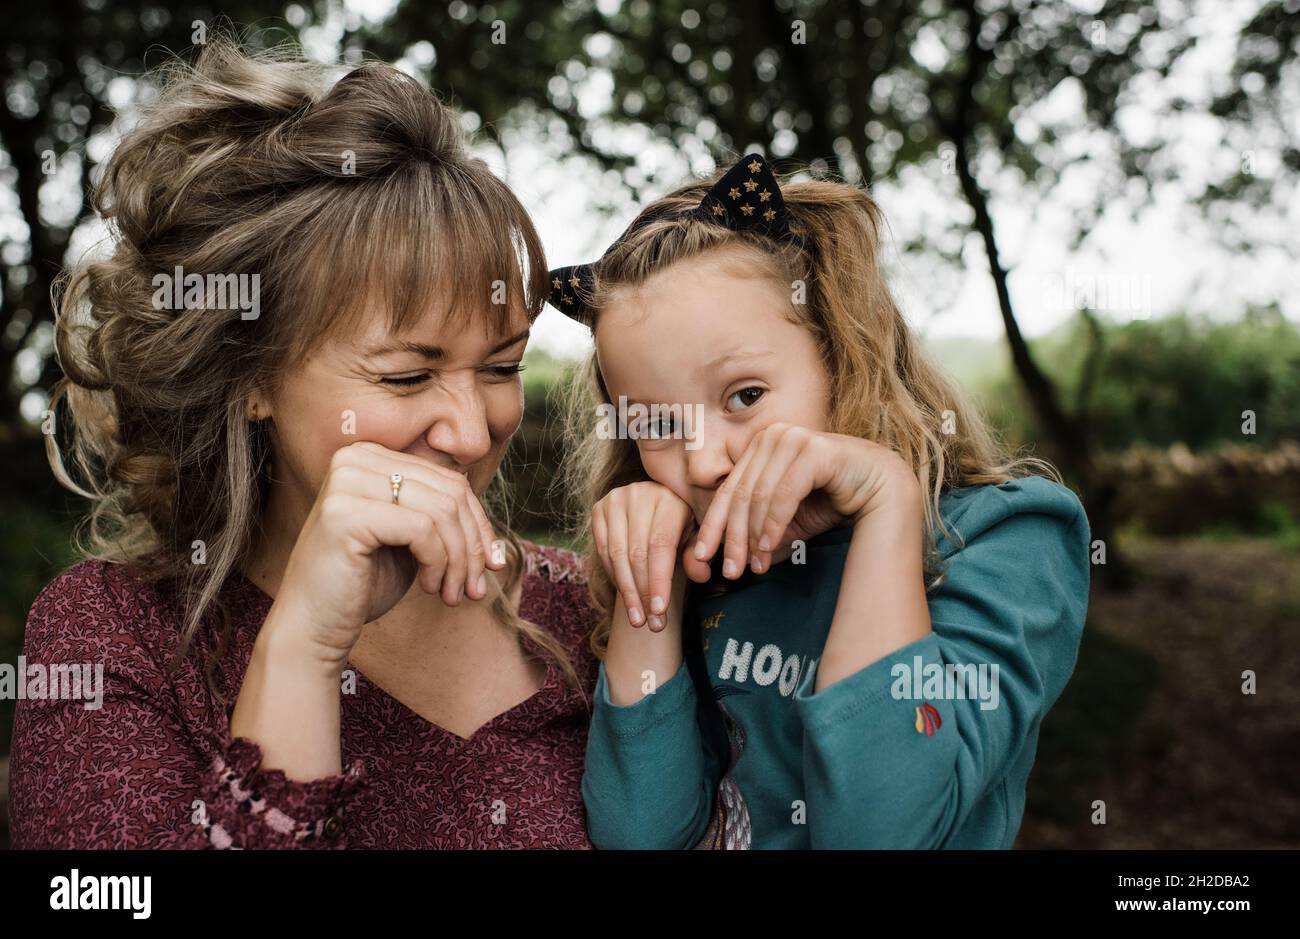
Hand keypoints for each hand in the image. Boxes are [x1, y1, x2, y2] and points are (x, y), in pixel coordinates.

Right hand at [273, 441, 504, 665]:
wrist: (313, 627)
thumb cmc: (362, 585)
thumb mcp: (411, 542)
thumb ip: (443, 519)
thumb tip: (496, 538)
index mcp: (370, 457)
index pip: (449, 481)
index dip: (479, 525)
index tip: (492, 565)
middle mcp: (355, 458)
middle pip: (451, 493)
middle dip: (473, 546)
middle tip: (475, 588)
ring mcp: (346, 481)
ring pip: (442, 511)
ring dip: (459, 560)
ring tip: (452, 594)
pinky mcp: (344, 512)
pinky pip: (422, 529)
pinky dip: (438, 563)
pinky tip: (428, 588)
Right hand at [591, 481, 712, 630]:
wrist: (656, 504)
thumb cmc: (680, 525)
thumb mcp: (694, 538)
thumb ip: (697, 556)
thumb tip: (701, 574)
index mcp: (669, 499)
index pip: (660, 545)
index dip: (659, 580)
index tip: (660, 611)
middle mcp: (640, 494)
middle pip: (637, 553)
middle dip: (644, 593)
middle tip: (652, 624)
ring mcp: (616, 500)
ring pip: (617, 555)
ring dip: (627, 592)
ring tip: (638, 620)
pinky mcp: (599, 509)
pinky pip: (603, 551)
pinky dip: (614, 577)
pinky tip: (627, 597)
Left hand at [692, 423, 919, 577]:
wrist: (882, 490)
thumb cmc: (832, 502)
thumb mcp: (786, 521)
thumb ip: (757, 533)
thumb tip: (725, 560)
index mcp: (760, 445)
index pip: (728, 489)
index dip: (713, 525)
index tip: (700, 558)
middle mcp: (773, 436)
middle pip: (740, 494)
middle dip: (731, 538)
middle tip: (729, 572)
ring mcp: (794, 438)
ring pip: (759, 495)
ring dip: (753, 537)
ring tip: (753, 567)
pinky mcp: (815, 450)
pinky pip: (784, 493)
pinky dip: (774, 524)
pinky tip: (770, 549)